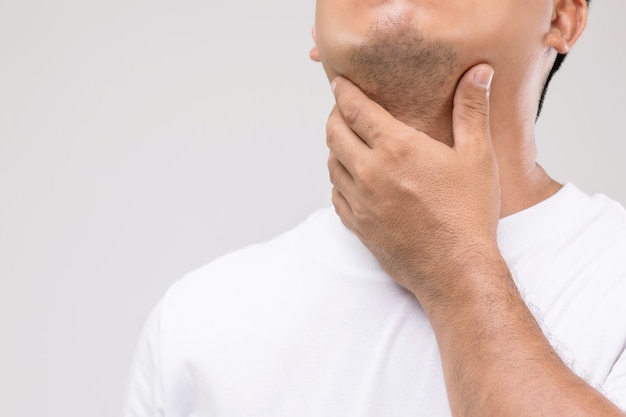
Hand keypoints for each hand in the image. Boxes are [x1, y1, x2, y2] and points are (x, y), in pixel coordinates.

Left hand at [327, 64, 499, 305]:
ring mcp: (360, 201)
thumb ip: (472, 110)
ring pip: (331, 164)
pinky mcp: (357, 225)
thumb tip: (479, 72)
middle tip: (343, 111)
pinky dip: (338, 180)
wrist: (455, 269)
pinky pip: (335, 195)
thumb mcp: (478, 156)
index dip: (344, 92)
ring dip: (336, 148)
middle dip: (335, 116)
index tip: (339, 83)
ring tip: (348, 142)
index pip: (356, 109)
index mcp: (396, 148)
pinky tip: (350, 179)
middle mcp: (370, 172)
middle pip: (334, 133)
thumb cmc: (469, 213)